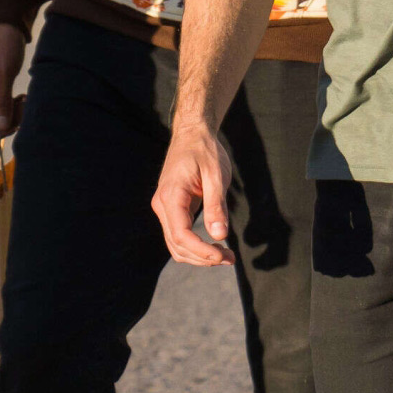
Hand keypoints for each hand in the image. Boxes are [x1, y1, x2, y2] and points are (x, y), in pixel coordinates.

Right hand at [0, 22, 27, 137]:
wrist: (5, 21)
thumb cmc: (1, 43)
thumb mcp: (3, 72)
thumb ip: (1, 100)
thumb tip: (0, 127)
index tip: (13, 122)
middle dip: (7, 120)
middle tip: (24, 107)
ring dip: (12, 113)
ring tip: (25, 101)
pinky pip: (2, 103)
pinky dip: (13, 104)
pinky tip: (22, 97)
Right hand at [151, 118, 236, 266]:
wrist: (192, 133)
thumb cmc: (205, 150)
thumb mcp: (216, 175)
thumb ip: (216, 205)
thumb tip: (219, 235)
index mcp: (171, 195)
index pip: (181, 235)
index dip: (201, 251)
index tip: (222, 257)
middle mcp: (162, 204)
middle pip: (177, 245)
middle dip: (203, 258)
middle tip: (230, 259)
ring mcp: (164, 207)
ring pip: (176, 244)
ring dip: (199, 256)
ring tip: (225, 256)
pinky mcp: (171, 208)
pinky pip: (178, 235)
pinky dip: (195, 246)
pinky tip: (214, 246)